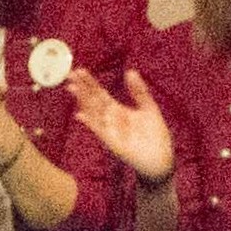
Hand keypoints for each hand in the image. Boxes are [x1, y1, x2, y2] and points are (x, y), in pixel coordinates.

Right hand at [74, 67, 178, 188]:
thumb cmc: (155, 135)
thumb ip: (138, 91)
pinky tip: (80, 114)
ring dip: (82, 101)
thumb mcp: (148, 107)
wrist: (161, 160)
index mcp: (117, 110)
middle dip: (81, 88)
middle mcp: (109, 120)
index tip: (79, 70)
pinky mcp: (113, 143)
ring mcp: (109, 131)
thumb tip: (130, 71)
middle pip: (92, 101)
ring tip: (72, 87)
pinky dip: (90, 123)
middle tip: (70, 74)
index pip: (99, 93)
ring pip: (93, 113)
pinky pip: (99, 131)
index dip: (89, 82)